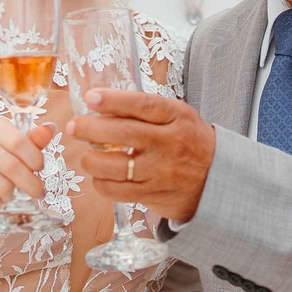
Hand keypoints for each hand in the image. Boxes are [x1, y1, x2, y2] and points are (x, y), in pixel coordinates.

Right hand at [0, 116, 52, 214]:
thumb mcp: (12, 149)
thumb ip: (31, 141)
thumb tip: (49, 129)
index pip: (19, 142)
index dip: (35, 159)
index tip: (39, 168)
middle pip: (12, 166)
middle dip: (30, 182)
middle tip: (36, 190)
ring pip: (2, 185)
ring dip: (9, 194)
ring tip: (6, 192)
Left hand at [67, 88, 216, 224]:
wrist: (217, 180)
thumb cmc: (189, 142)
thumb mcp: (178, 117)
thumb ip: (146, 109)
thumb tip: (101, 102)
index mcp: (177, 117)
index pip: (143, 104)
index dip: (114, 100)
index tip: (90, 98)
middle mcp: (170, 143)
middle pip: (124, 133)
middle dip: (91, 129)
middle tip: (74, 127)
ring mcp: (161, 171)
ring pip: (114, 166)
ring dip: (91, 160)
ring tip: (87, 155)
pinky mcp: (152, 194)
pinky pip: (115, 190)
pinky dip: (100, 182)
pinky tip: (100, 175)